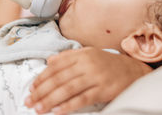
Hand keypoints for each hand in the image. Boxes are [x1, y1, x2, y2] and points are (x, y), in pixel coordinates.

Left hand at [25, 47, 151, 114]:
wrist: (132, 70)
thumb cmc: (107, 63)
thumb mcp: (89, 53)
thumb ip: (69, 56)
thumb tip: (50, 60)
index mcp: (82, 54)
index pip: (56, 66)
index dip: (42, 77)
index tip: (32, 87)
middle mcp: (87, 64)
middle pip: (59, 78)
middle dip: (41, 90)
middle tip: (29, 101)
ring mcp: (95, 77)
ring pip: (68, 89)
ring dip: (50, 100)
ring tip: (38, 108)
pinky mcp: (103, 90)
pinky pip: (82, 99)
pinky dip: (69, 106)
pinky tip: (57, 112)